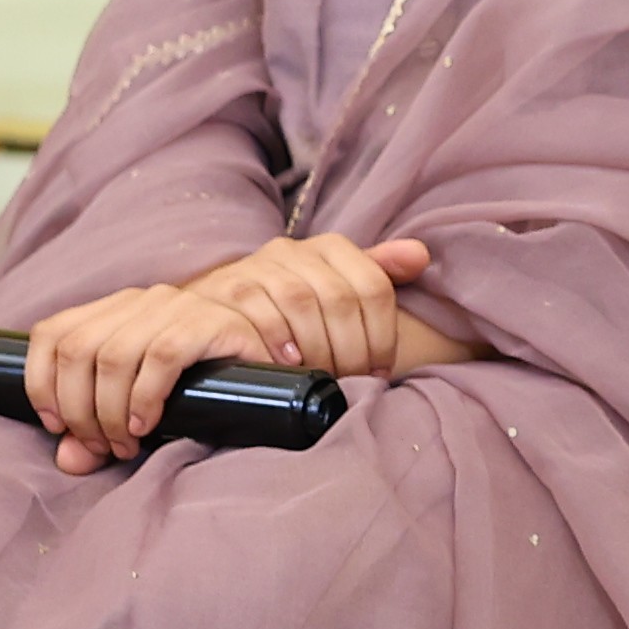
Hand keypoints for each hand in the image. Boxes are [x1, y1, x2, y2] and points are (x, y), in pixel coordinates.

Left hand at [17, 282, 277, 473]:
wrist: (275, 370)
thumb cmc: (203, 387)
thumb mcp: (140, 405)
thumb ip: (97, 430)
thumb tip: (67, 459)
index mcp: (117, 309)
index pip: (53, 332)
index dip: (41, 381)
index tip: (56, 425)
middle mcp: (142, 300)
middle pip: (77, 350)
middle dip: (79, 409)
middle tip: (101, 446)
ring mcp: (176, 306)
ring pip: (112, 356)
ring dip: (108, 411)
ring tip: (126, 444)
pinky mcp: (209, 322)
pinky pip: (161, 357)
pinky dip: (144, 397)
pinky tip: (147, 423)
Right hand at [177, 234, 434, 378]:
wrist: (207, 311)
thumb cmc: (281, 308)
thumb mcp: (331, 288)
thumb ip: (376, 271)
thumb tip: (420, 255)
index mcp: (328, 248)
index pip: (373, 286)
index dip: (382, 335)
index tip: (378, 371)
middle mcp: (291, 250)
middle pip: (340, 298)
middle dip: (351, 349)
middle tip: (350, 381)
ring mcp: (256, 266)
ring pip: (301, 301)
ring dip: (317, 346)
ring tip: (322, 375)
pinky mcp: (225, 286)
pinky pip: (257, 310)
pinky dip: (276, 340)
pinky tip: (286, 364)